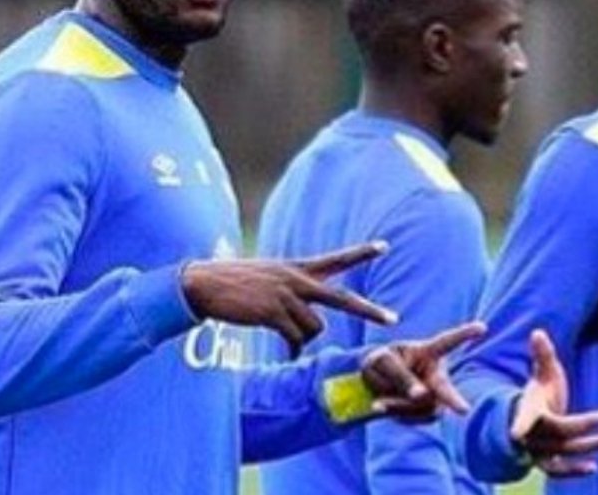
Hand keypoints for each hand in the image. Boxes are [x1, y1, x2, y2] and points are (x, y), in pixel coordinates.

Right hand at [182, 241, 396, 355]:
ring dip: (304, 338)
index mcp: (297, 267)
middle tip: (393, 319)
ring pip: (314, 328)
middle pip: (342, 298)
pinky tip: (287, 352)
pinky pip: (294, 338)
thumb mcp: (270, 276)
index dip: (361, 252)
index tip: (385, 246)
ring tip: (289, 338)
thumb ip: (292, 291)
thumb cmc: (235, 283)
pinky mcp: (272, 313)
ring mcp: (286, 296)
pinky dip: (293, 348)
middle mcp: (297, 279)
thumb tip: (307, 324)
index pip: (336, 258)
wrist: (204, 284)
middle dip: (369, 310)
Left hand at [360, 321, 486, 420]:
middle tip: (464, 410)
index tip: (482, 327)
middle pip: (445, 388)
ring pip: (424, 407)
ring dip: (400, 406)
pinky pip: (414, 418)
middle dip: (453, 400)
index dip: (465, 333)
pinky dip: (396, 413)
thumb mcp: (382, 361)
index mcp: (428, 351)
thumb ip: (399, 375)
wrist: (372, 384)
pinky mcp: (426, 412)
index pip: (448, 341)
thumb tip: (422, 395)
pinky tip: (382, 406)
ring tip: (378, 403)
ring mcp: (434, 394)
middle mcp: (437, 373)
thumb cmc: (381, 363)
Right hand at [509, 330, 597, 476]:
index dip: (521, 424)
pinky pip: (559, 471)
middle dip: (581, 426)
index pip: (525, 417)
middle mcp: (532, 434)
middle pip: (558, 432)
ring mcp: (540, 450)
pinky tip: (594, 467)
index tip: (516, 434)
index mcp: (528, 410)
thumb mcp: (543, 373)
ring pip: (565, 452)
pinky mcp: (548, 461)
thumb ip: (542, 354)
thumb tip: (537, 332)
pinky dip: (574, 471)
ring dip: (592, 447)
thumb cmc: (540, 392)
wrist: (531, 419)